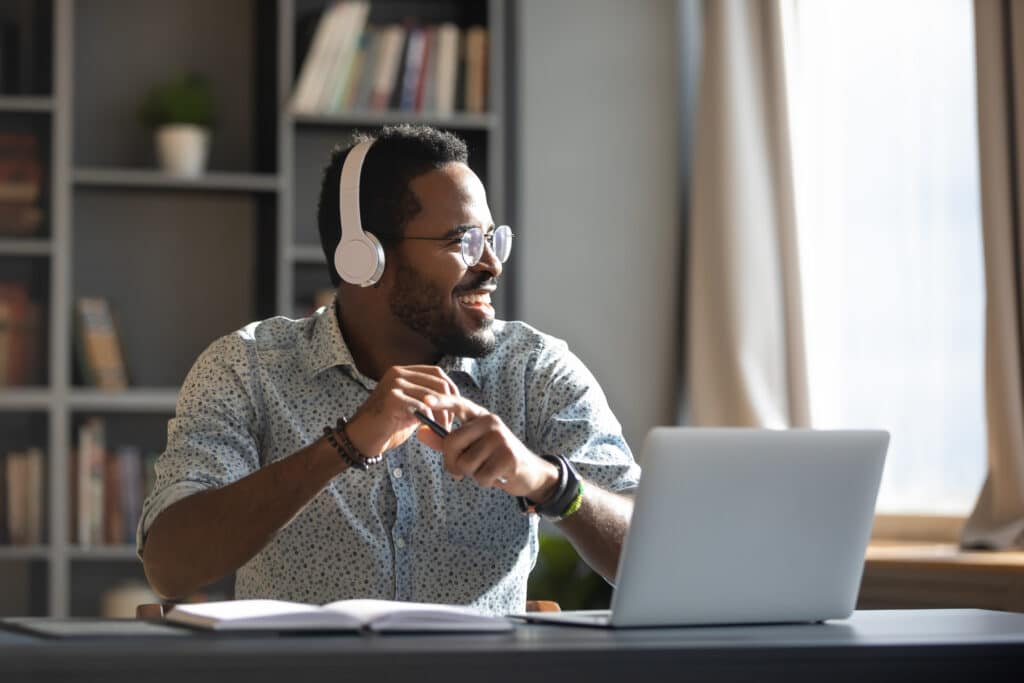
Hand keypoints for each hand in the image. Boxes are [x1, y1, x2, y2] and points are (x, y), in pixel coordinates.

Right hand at [344, 365, 458, 456]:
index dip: (451, 389)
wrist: (361, 439)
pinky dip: (430, 420)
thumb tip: (450, 399)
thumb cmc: (387, 426)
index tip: (456, 407)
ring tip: (441, 430)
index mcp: (403, 372)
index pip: (437, 373)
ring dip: (442, 415)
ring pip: (432, 396)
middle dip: (450, 404)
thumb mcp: (411, 407)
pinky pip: (422, 406)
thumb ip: (426, 399)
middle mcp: (398, 373)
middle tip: (450, 424)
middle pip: (438, 383)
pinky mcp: (392, 398)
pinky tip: (429, 430)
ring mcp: (394, 384)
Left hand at [416, 395, 559, 501]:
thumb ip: (444, 441)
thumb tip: (420, 432)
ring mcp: (501, 438)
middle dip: (452, 463)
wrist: (529, 473)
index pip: (459, 404)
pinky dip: (485, 482)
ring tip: (486, 469)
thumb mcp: (470, 447)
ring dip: (472, 474)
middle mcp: (490, 422)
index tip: (425, 401)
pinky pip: (480, 476)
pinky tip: (497, 476)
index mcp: (480, 416)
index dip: (442, 402)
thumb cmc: (494, 458)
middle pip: (452, 443)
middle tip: (463, 471)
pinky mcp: (508, 456)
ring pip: (465, 463)